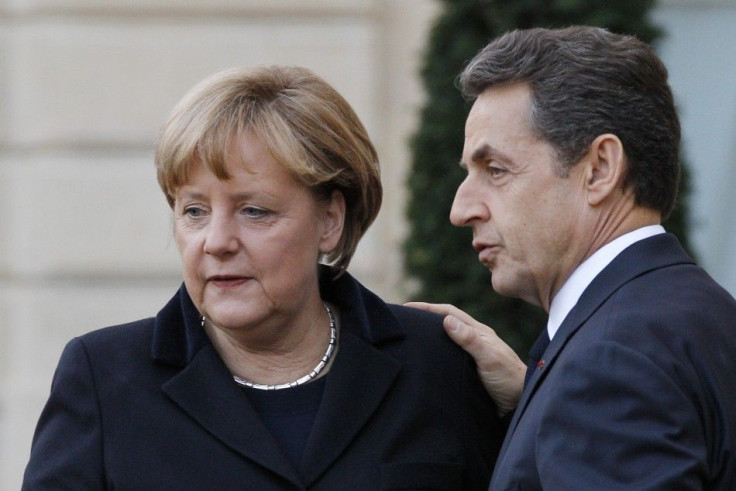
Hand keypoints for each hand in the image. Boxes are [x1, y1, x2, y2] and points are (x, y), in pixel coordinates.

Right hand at [405, 302, 524, 416]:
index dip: (428, 308)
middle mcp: (474, 340)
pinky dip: (436, 351)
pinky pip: (449, 355)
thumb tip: (446, 320)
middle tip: (403, 319)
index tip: (407, 307)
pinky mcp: (470, 370)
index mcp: (479, 332)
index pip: (449, 313)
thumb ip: (470, 339)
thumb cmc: (509, 379)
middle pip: (446, 323)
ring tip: (410, 337)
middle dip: (425, 318)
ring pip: (447, 339)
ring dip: (430, 335)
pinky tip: (427, 359)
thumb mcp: (489, 358)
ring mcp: (472, 354)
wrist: (520, 404)